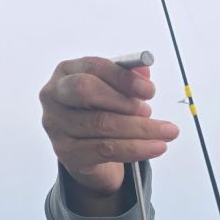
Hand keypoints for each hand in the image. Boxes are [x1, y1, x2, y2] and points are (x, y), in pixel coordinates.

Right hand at [39, 56, 178, 207]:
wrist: (87, 152)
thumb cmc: (100, 112)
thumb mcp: (114, 91)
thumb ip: (128, 78)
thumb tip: (144, 72)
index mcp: (66, 72)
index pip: (93, 67)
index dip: (123, 78)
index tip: (149, 89)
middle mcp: (54, 96)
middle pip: (87, 91)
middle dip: (124, 101)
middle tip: (150, 110)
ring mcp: (56, 125)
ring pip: (101, 124)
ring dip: (139, 128)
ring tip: (165, 132)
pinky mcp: (67, 152)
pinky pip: (105, 149)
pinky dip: (135, 148)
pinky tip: (156, 147)